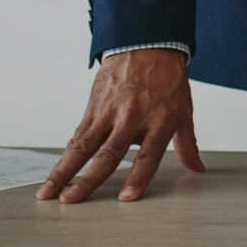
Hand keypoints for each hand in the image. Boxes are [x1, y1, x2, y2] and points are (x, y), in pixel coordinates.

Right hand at [39, 48, 203, 203]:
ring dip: (64, 171)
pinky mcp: (93, 108)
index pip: (148, 155)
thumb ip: (187, 144)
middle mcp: (132, 118)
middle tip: (71, 200)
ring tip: (49, 193)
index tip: (126, 198)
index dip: (138, 178)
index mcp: (160, 121)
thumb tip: (197, 169)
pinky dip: (65, 155)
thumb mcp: (183, 111)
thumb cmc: (167, 81)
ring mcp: (109, 113)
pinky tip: (55, 172)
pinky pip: (78, 135)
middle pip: (108, 154)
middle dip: (88, 180)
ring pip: (83, 146)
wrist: (147, 46)